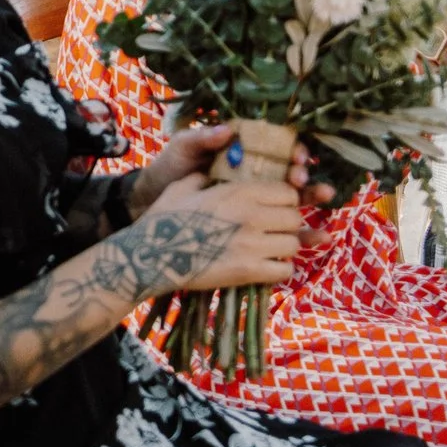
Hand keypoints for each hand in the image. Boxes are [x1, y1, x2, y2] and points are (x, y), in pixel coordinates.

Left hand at [129, 123, 334, 214]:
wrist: (155, 200)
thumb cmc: (171, 168)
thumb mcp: (183, 149)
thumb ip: (201, 138)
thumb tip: (227, 130)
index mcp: (243, 150)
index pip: (278, 146)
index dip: (292, 149)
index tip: (295, 157)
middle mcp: (256, 172)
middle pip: (291, 172)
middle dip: (303, 174)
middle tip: (301, 179)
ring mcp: (257, 199)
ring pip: (295, 198)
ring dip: (313, 197)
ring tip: (326, 197)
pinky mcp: (256, 223)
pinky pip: (284, 226)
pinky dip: (304, 231)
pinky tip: (320, 234)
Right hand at [140, 172, 303, 291]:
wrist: (151, 256)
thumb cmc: (163, 218)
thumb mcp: (181, 188)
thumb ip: (202, 179)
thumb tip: (210, 174)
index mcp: (238, 192)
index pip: (287, 192)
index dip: (284, 199)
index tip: (273, 206)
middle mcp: (251, 216)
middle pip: (294, 217)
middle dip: (286, 223)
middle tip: (272, 229)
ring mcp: (253, 245)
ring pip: (293, 244)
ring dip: (284, 246)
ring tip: (270, 248)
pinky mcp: (250, 271)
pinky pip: (285, 270)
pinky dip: (279, 269)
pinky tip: (265, 266)